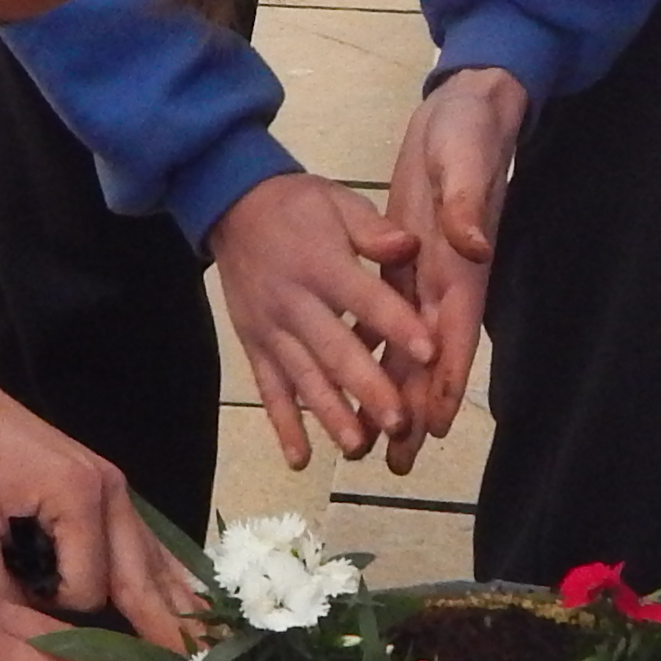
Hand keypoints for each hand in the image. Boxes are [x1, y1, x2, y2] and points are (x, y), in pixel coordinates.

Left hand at [0, 383, 196, 649]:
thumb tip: (39, 638)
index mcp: (77, 497)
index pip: (89, 589)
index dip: (58, 610)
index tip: (22, 599)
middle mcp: (111, 492)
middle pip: (144, 578)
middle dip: (167, 632)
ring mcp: (116, 489)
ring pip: (156, 562)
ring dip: (177, 608)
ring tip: (208, 652)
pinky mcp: (108, 491)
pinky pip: (146, 545)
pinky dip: (166, 579)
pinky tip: (189, 606)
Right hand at [207, 170, 432, 469]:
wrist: (231, 206)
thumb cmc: (297, 206)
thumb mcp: (337, 201)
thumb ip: (372, 229)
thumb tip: (410, 245)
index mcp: (322, 264)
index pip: (365, 299)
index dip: (396, 325)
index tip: (429, 353)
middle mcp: (295, 303)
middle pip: (335, 350)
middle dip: (368, 389)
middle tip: (399, 423)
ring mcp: (271, 329)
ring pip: (303, 378)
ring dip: (330, 415)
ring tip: (357, 447)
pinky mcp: (254, 345)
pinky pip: (268, 389)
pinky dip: (283, 425)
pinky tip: (300, 459)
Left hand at [376, 67, 528, 461]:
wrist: (466, 108)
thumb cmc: (469, 134)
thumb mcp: (465, 163)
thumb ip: (468, 205)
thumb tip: (472, 242)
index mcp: (463, 265)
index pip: (453, 335)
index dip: (441, 382)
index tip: (429, 427)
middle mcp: (447, 281)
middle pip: (428, 360)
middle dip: (412, 411)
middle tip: (395, 463)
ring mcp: (425, 277)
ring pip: (404, 349)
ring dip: (388, 394)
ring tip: (370, 444)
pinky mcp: (405, 263)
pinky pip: (384, 320)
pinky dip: (369, 352)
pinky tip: (347, 383)